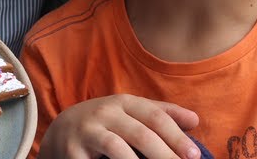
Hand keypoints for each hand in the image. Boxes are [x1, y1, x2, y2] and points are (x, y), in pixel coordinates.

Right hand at [39, 95, 199, 158]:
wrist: (61, 130)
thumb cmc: (107, 124)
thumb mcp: (130, 113)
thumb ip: (161, 114)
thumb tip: (194, 120)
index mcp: (122, 103)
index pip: (155, 117)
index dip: (177, 137)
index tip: (194, 156)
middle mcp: (103, 113)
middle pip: (140, 134)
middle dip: (165, 155)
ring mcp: (86, 131)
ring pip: (117, 149)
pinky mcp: (72, 151)